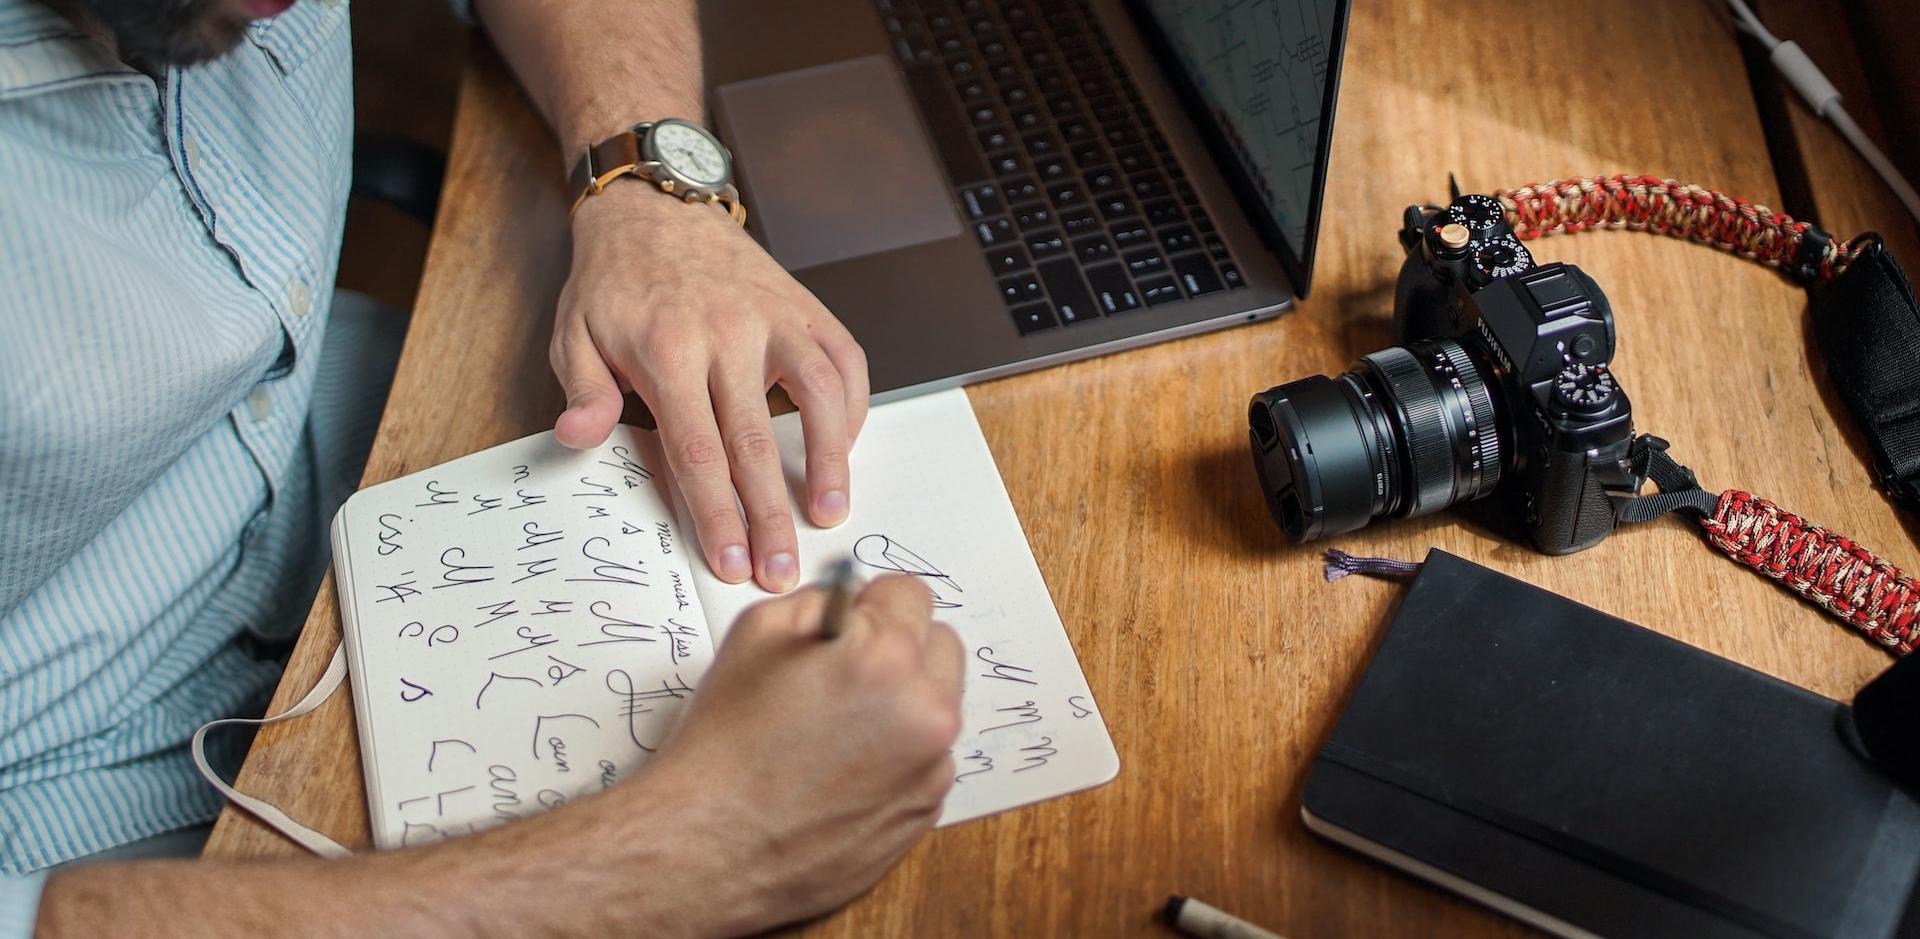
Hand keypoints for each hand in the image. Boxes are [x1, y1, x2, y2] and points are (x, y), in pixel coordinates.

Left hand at [552, 185, 869, 591]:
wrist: (657, 206)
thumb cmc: (615, 281)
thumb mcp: (574, 333)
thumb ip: (584, 391)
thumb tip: (580, 438)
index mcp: (668, 349)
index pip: (699, 450)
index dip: (718, 514)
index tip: (731, 562)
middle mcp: (729, 333)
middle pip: (759, 442)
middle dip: (772, 516)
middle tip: (781, 569)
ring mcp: (776, 318)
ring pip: (822, 398)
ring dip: (831, 464)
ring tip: (830, 515)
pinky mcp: (806, 308)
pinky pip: (845, 364)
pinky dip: (851, 411)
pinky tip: (843, 452)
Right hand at [639, 575, 964, 934]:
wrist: (711, 846)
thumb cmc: (726, 743)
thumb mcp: (756, 634)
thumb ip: (822, 601)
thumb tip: (856, 602)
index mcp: (887, 658)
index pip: (912, 594)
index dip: (872, 605)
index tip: (850, 624)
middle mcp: (926, 712)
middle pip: (940, 647)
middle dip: (900, 649)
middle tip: (845, 674)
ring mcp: (932, 769)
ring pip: (937, 706)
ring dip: (903, 704)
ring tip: (838, 730)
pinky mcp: (925, 811)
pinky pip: (928, 760)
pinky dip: (898, 756)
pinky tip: (843, 771)